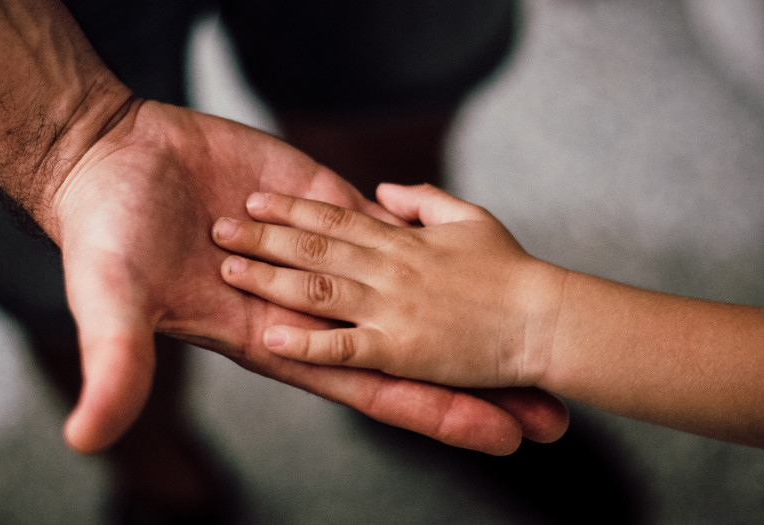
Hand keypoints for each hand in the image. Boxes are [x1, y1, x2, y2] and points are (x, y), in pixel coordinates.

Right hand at [48, 102, 567, 453]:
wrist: (108, 159)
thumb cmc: (104, 239)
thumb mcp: (111, 306)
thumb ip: (114, 368)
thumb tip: (87, 440)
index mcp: (275, 341)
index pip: (373, 388)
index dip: (435, 414)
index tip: (499, 437)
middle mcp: (310, 307)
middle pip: (411, 352)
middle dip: (475, 385)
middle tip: (549, 416)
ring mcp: (321, 254)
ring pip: (412, 290)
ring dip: (469, 314)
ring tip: (534, 335)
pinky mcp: (320, 200)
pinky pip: (387, 225)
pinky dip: (430, 237)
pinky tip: (481, 254)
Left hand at [212, 184, 570, 388]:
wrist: (545, 319)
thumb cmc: (514, 271)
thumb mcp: (470, 218)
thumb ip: (424, 201)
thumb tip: (383, 191)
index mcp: (404, 241)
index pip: (335, 218)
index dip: (292, 208)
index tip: (256, 199)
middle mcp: (389, 270)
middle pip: (314, 248)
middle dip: (263, 236)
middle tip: (218, 227)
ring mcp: (391, 310)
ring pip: (318, 289)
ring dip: (269, 278)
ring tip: (228, 270)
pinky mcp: (400, 351)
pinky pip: (344, 347)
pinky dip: (306, 342)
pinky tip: (271, 337)